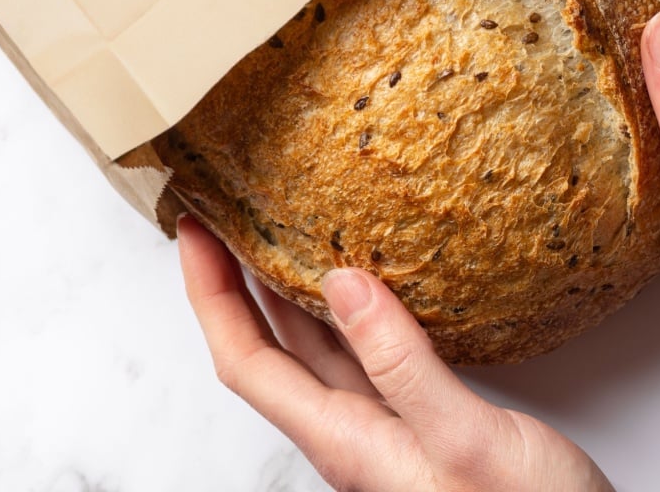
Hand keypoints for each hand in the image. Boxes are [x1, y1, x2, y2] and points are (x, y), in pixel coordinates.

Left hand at [177, 215, 611, 491]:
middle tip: (225, 220)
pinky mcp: (425, 421)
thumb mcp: (464, 439)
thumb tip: (345, 285)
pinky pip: (367, 356)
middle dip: (235, 287)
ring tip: (276, 237)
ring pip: (317, 353)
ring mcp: (388, 429)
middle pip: (270, 353)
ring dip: (287, 295)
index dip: (211, 297)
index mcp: (345, 440)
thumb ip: (404, 366)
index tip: (196, 233)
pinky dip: (351, 313)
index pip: (248, 362)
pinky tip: (367, 287)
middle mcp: (354, 434)